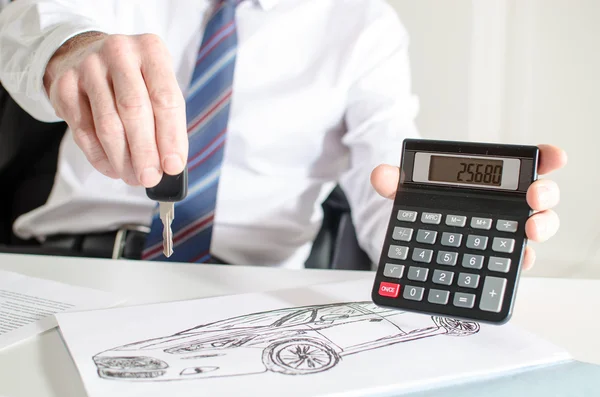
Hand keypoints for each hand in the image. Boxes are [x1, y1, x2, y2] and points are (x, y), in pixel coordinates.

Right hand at [43, 32, 187, 186]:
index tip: (173, 166)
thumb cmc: (136, 79)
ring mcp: (88, 67)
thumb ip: (168, 121)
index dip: (171, 136)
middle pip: (133, 110)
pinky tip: (114, 168)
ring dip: (122, 159)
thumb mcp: (158, 86)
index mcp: (151, 50)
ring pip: (107, 124)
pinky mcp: (64, 86)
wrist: (89, 55)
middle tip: (150, 178)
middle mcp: (119, 52)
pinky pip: (83, 131)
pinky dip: (100, 157)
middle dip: (144, 152)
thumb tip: (169, 165)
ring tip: (134, 177)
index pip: (165, 98)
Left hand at [370, 144, 566, 270]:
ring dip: (541, 226)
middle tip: (534, 195)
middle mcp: (504, 207)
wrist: (418, 244)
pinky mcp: (498, 260)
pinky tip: (518, 260)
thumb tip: (380, 175)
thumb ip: (395, 183)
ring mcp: (504, 234)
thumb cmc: (426, 211)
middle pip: (539, 197)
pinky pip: (517, 260)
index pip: (524, 166)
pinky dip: (521, 260)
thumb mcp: (407, 195)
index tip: (555, 156)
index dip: (545, 159)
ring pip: (537, 227)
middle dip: (545, 193)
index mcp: (489, 184)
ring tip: (529, 229)